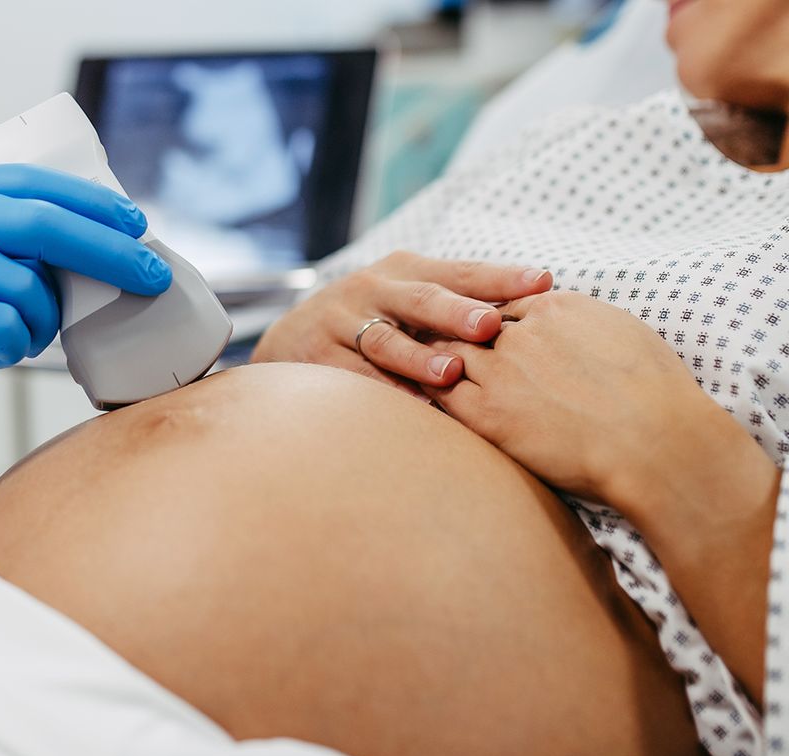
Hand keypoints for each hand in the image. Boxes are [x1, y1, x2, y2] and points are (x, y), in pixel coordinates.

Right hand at [0, 165, 171, 503]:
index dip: (92, 203)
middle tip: (149, 276)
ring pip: (25, 286)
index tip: (138, 224)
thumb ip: (10, 250)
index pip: (30, 183)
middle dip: (108, 251)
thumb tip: (104, 246)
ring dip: (38, 323)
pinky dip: (11, 348)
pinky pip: (1, 327)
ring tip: (14, 339)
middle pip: (41, 224)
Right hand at [251, 252, 552, 392]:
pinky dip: (384, 392)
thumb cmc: (375, 318)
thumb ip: (459, 301)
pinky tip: (410, 406)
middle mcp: (374, 290)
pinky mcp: (321, 358)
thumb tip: (543, 312)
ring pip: (385, 341)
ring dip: (418, 358)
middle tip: (490, 325)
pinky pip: (357, 379)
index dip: (501, 278)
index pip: (461, 272)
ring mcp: (343, 323)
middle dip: (456, 312)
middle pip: (420, 299)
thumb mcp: (408, 297)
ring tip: (449, 373)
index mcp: (406, 270)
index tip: (543, 283)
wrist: (290, 336)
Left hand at [423, 290, 718, 503]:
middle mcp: (521, 332)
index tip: (475, 330)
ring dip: (427, 358)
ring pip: (445, 353)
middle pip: (466, 322)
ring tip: (407, 364)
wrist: (655, 441)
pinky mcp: (488, 413)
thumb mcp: (623, 335)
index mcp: (556, 306)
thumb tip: (573, 332)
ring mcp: (501, 371)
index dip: (486, 319)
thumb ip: (586, 325)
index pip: (504, 303)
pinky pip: (439, 393)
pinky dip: (424, 391)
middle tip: (420, 337)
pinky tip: (411, 395)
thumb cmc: (656, 395)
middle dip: (446, 329)